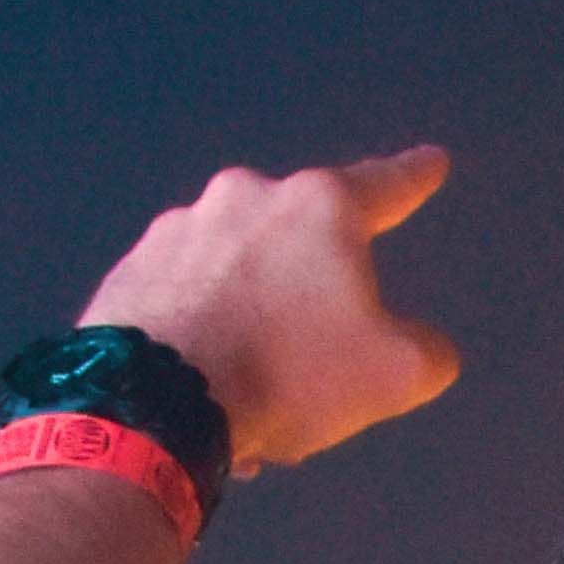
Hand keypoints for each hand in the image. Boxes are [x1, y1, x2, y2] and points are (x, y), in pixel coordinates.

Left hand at [79, 149, 463, 473]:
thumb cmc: (289, 373)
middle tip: (316, 351)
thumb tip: (421, 345)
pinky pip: (190, 295)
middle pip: (301, 236)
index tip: (430, 162)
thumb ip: (427, 351)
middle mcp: (248, 196)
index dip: (415, 177)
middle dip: (312, 284)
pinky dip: (205, 328)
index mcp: (320, 208)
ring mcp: (182, 226)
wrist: (156, 402)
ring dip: (254, 313)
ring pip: (241, 270)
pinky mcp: (133, 265)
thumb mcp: (394, 374)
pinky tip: (206, 382)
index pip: (386, 185)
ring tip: (253, 385)